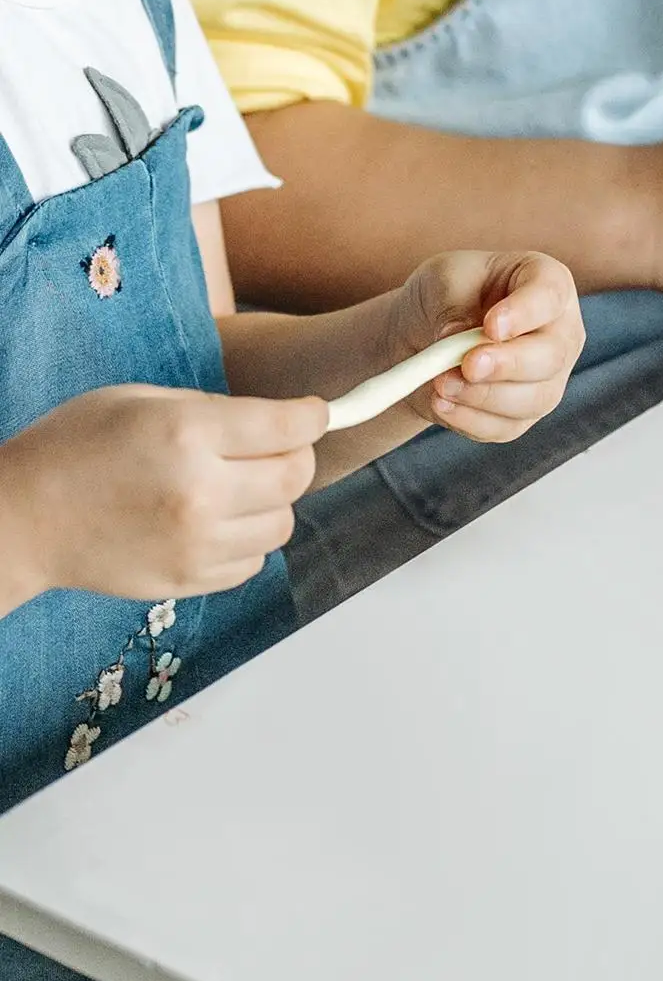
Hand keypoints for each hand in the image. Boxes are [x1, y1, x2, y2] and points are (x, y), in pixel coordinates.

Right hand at [0, 386, 326, 603]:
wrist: (22, 520)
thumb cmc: (75, 447)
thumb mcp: (140, 400)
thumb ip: (213, 409)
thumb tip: (278, 419)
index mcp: (187, 434)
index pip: (289, 427)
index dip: (313, 417)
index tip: (314, 414)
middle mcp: (200, 491)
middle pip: (298, 476)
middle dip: (295, 457)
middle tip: (273, 450)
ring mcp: (198, 543)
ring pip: (284, 523)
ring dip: (272, 503)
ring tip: (235, 489)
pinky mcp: (191, 580)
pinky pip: (254, 561)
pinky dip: (247, 540)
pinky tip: (214, 522)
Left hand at [385, 251, 585, 440]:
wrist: (424, 332)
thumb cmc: (446, 295)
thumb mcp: (443, 280)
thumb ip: (454, 306)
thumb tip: (457, 339)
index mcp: (548, 284)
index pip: (551, 296)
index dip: (525, 313)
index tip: (491, 326)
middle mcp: (560, 333)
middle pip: (552, 356)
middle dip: (508, 365)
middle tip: (468, 365)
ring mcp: (548, 378)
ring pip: (533, 399)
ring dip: (483, 396)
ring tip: (441, 383)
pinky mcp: (524, 415)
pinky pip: (506, 427)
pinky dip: (470, 419)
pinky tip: (442, 403)